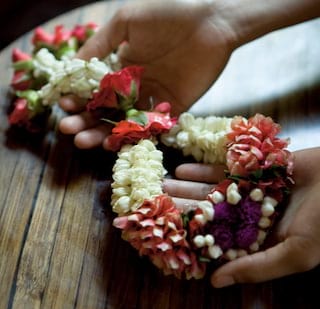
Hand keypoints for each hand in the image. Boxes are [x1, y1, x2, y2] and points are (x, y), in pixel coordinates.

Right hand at [59, 0, 235, 148]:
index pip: (97, 88)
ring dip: (105, 133)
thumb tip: (73, 65)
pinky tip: (116, 142)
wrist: (211, 21)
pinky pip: (153, 126)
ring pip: (126, 122)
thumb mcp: (126, 23)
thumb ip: (101, 45)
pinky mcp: (174, 108)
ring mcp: (154, 98)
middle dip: (87, 121)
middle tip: (69, 130)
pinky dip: (136, 135)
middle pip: (108, 110)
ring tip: (86, 141)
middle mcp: (136, 86)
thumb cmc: (166, 14)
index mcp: (123, 67)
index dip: (79, 98)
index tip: (64, 106)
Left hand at [163, 147, 319, 286]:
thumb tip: (215, 282)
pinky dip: (201, 169)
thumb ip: (256, 267)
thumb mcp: (295, 253)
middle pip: (206, 213)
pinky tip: (181, 169)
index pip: (213, 241)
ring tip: (161, 183)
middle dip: (180, 207)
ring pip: (209, 190)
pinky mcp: (249, 170)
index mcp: (252, 239)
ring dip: (185, 187)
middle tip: (153, 202)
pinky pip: (221, 170)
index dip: (188, 237)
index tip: (163, 233)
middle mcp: (244, 216)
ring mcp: (245, 191)